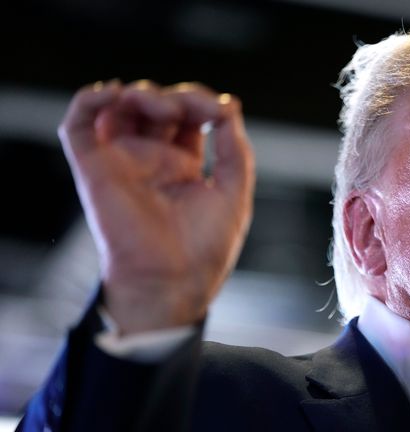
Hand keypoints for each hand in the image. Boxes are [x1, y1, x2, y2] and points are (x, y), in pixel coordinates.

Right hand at [59, 80, 254, 333]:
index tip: (223, 111)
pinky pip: (79, 123)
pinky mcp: (94, 166)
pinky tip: (115, 93)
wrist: (173, 280)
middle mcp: (151, 160)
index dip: (204, 102)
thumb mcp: (234, 192)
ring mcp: (121, 161)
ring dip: (142, 93)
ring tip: (165, 108)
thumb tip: (229, 107)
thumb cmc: (205, 247)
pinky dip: (92, 98)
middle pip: (156, 105)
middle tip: (194, 110)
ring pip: (121, 106)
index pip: (188, 116)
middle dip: (178, 96)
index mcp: (183, 166)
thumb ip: (234, 149)